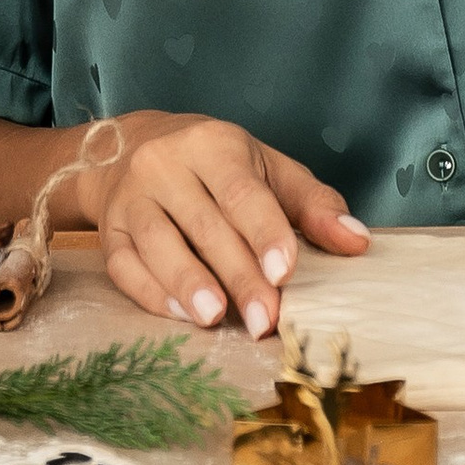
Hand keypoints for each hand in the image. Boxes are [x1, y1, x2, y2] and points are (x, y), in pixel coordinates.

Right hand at [79, 115, 368, 336]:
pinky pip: (124, 264)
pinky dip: (151, 292)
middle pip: (204, 224)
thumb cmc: (217, 166)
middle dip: (236, 275)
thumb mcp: (269, 169)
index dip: (264, 232)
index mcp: (213, 144)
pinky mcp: (108, 230)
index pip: (241, 191)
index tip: (284, 272)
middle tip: (264, 320)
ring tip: (214, 318)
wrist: (131, 147)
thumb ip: (313, 205)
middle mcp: (166, 165)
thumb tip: (357, 242)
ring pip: (157, 243)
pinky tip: (180, 314)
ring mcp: (131, 197)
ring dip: (186, 283)